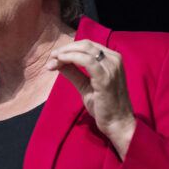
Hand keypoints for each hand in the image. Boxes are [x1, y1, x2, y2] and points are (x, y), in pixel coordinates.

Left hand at [46, 39, 135, 158]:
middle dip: (66, 49)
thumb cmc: (104, 106)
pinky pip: (86, 61)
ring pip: (85, 50)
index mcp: (111, 59)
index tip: (54, 56)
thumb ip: (74, 72)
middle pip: (85, 44)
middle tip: (51, 57)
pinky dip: (71, 58)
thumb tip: (57, 62)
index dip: (69, 48)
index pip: (88, 46)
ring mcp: (111, 68)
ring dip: (65, 53)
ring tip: (53, 61)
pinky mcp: (106, 78)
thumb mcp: (85, 85)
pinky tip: (60, 61)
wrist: (117, 123)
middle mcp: (114, 60)